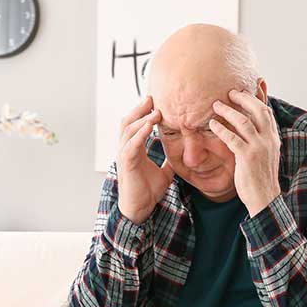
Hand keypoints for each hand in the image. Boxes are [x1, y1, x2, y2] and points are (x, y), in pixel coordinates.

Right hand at [116, 96, 174, 224]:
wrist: (140, 209)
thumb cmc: (148, 192)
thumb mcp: (164, 173)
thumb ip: (170, 162)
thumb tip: (182, 156)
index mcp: (134, 149)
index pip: (136, 124)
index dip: (143, 112)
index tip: (155, 101)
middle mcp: (126, 149)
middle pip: (129, 121)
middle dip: (139, 108)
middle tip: (152, 97)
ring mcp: (124, 155)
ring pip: (128, 129)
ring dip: (142, 118)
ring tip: (155, 110)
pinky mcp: (126, 163)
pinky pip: (131, 144)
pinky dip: (140, 133)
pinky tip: (149, 125)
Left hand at [209, 90, 280, 216]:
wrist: (265, 198)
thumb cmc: (262, 178)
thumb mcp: (266, 156)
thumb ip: (261, 142)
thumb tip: (252, 131)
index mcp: (273, 138)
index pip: (267, 112)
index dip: (256, 99)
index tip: (244, 92)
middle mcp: (268, 140)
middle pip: (258, 110)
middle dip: (243, 98)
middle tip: (230, 93)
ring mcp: (258, 148)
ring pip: (243, 121)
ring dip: (228, 111)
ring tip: (216, 105)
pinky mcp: (247, 157)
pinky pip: (232, 138)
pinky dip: (221, 129)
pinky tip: (212, 125)